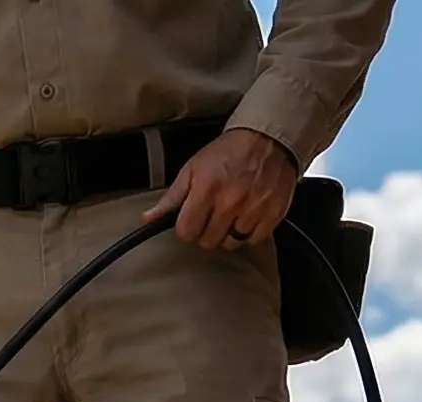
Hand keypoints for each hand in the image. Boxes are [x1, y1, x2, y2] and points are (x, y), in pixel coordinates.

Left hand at [144, 126, 298, 251]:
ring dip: (228, 233)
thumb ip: (171, 198)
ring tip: (231, 215)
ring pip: (231, 243)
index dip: (186, 228)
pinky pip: (254, 239)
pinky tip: (246, 217)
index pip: (186, 232)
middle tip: (212, 215)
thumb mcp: (192, 169)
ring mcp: (254, 208)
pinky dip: (249, 233)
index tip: (191, 220)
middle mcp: (230, 201)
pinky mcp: (273, 213)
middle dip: (206, 231)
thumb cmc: (227, 153)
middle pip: (208, 241)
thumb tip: (147, 219)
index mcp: (206, 189)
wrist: (268, 138)